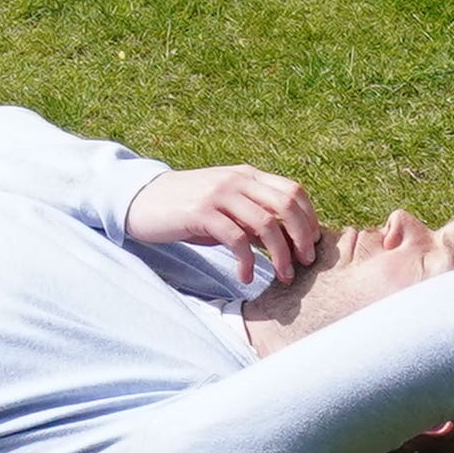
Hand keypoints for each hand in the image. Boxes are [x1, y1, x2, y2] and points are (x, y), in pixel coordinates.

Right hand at [127, 163, 324, 288]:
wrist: (141, 201)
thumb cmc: (187, 210)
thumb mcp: (225, 207)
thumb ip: (253, 217)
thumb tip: (287, 241)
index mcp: (247, 175)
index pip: (293, 191)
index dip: (309, 219)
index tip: (312, 245)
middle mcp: (236, 180)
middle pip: (286, 205)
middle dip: (302, 237)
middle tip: (304, 263)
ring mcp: (219, 194)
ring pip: (266, 224)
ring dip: (280, 254)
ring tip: (283, 276)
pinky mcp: (201, 212)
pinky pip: (236, 238)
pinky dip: (247, 261)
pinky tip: (246, 276)